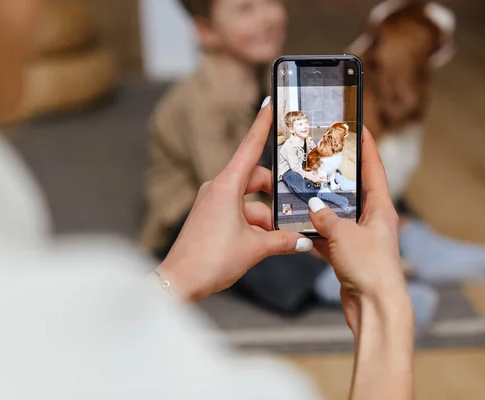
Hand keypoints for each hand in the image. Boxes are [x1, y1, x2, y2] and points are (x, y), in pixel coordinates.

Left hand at [158, 99, 312, 302]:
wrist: (180, 282)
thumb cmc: (210, 260)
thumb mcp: (254, 248)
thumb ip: (283, 241)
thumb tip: (304, 240)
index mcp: (226, 186)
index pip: (249, 147)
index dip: (262, 125)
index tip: (268, 105)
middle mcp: (217, 189)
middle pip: (255, 179)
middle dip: (275, 194)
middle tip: (294, 207)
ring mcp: (212, 203)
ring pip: (249, 200)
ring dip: (266, 216)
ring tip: (281, 237)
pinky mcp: (210, 217)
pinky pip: (239, 212)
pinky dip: (254, 224)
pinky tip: (266, 243)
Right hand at [308, 127, 410, 336]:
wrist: (375, 308)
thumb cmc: (371, 270)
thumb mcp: (344, 236)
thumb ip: (325, 218)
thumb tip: (312, 206)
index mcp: (381, 209)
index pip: (374, 169)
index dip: (366, 146)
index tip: (358, 126)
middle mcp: (373, 221)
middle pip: (354, 190)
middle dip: (338, 175)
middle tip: (321, 158)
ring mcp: (361, 238)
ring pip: (339, 214)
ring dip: (322, 206)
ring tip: (304, 190)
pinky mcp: (350, 255)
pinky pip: (330, 237)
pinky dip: (316, 232)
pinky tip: (299, 227)